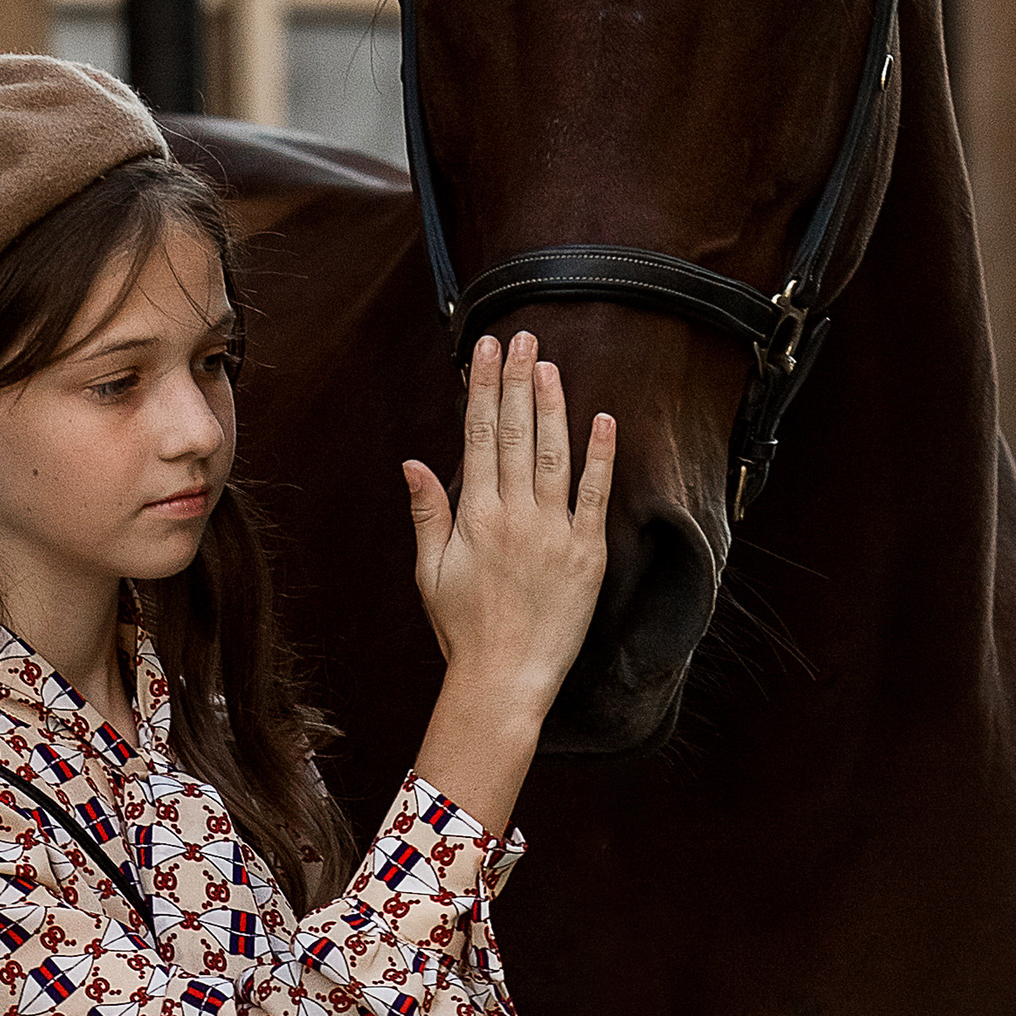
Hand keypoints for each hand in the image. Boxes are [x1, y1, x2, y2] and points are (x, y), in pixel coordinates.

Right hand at [404, 331, 613, 728]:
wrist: (503, 679)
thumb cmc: (463, 629)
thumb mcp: (430, 572)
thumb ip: (427, 513)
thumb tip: (412, 462)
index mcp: (474, 516)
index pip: (480, 436)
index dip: (482, 388)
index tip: (484, 350)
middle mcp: (514, 516)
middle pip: (517, 432)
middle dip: (516, 380)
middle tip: (521, 336)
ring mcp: (554, 533)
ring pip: (555, 453)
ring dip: (553, 404)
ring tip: (549, 364)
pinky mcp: (588, 554)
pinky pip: (595, 495)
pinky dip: (600, 455)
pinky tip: (603, 419)